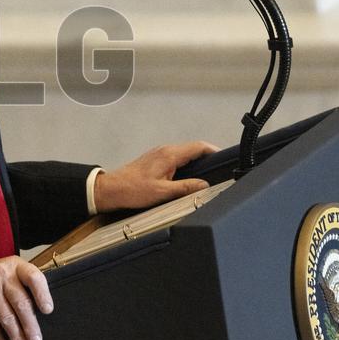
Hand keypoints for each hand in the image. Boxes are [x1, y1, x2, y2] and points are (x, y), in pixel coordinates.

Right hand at [0, 256, 52, 339]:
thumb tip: (40, 307)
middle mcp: (2, 276)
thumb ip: (21, 283)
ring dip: (17, 336)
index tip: (47, 310)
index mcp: (14, 266)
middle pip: (21, 303)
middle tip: (36, 339)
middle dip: (30, 325)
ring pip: (8, 318)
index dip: (42, 294)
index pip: (33, 277)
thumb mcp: (5, 270)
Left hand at [93, 140, 217, 212]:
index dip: (215, 151)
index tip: (226, 158)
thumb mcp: (163, 192)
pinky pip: (176, 158)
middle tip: (220, 169)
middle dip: (208, 157)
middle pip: (193, 149)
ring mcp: (159, 154)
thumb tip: (204, 185)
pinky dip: (186, 165)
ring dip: (197, 161)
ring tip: (208, 174)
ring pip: (185, 154)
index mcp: (169, 155)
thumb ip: (186, 187)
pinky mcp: (155, 160)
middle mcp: (165, 150)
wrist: (112, 189)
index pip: (199, 147)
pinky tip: (188, 176)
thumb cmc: (133, 190)